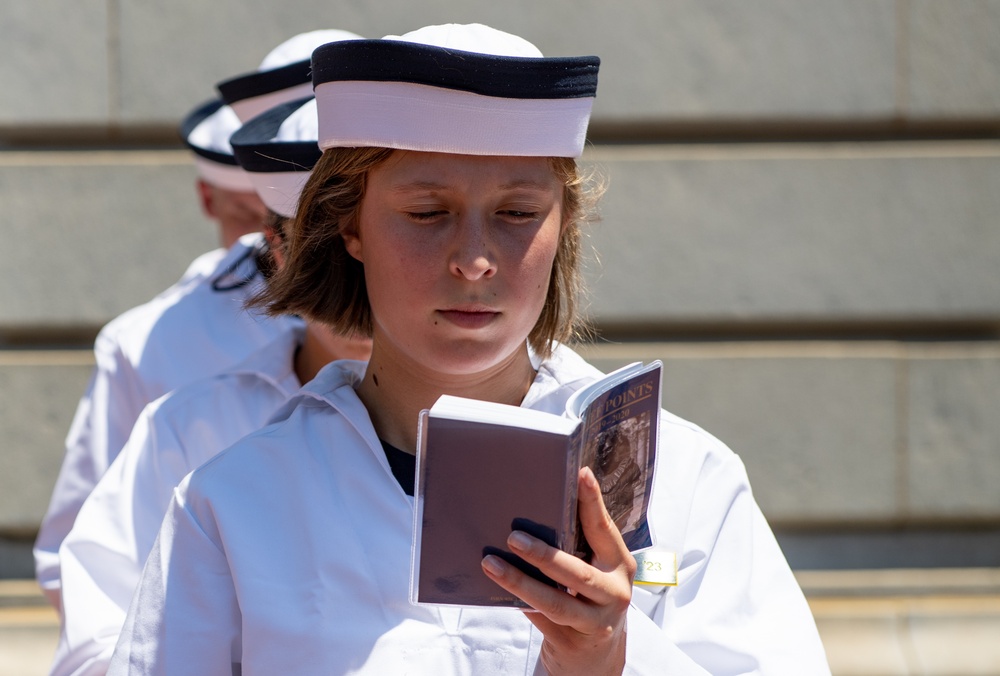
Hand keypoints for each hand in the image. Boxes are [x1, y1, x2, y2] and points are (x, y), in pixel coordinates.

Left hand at [481, 466, 636, 675]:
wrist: (596, 656)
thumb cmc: (590, 600)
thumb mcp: (595, 571)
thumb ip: (577, 549)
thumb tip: (532, 519)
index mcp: (620, 565)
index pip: (604, 529)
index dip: (593, 502)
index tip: (581, 474)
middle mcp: (615, 593)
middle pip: (578, 574)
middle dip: (544, 555)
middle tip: (514, 537)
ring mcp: (596, 623)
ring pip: (555, 603)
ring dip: (520, 583)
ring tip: (492, 564)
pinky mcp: (573, 643)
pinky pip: (541, 620)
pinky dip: (520, 604)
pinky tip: (499, 592)